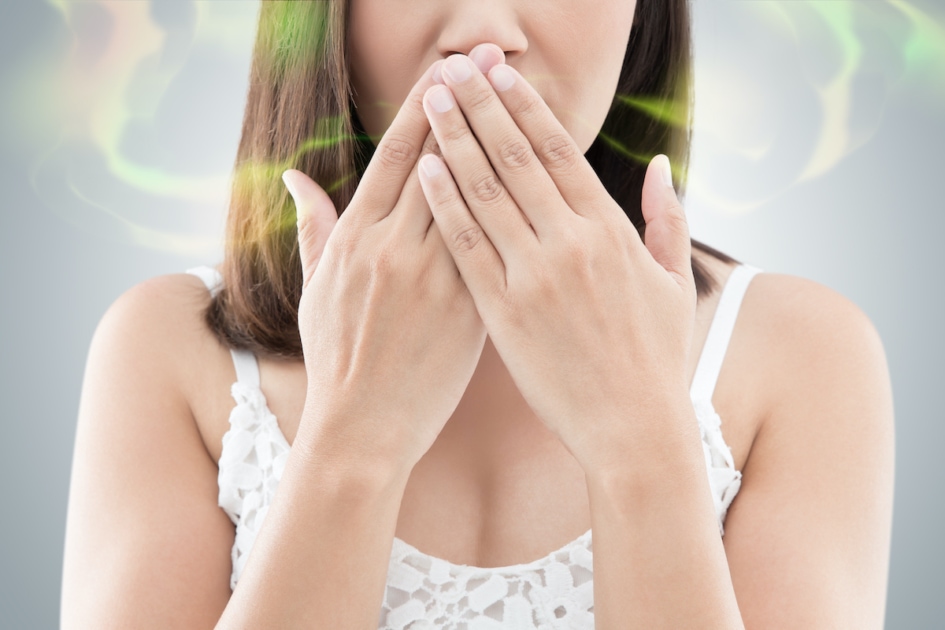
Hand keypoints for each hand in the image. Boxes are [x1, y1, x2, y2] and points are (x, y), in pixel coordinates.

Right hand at [284, 60, 486, 474]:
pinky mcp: (471, 311)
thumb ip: (311, 226)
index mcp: (356, 239)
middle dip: (471, 105)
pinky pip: (501, 250)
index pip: (398, 156)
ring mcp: (436, 280)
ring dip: (503, 145)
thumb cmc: (336, 358)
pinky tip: (543, 179)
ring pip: (478, 198)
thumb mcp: (312, 288)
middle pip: (443, 162)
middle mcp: (396, 250)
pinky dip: (520, 212)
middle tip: (493, 58)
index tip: (448, 68)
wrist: (363, 430)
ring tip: (525, 102)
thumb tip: (294, 176)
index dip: (425, 107)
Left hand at [416, 55, 697, 472]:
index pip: (560, 152)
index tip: (500, 73)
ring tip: (431, 101)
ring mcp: (534, 277)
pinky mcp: (503, 313)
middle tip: (453, 68)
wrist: (632, 429)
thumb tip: (659, 165)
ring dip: (455, 141)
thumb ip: (667, 219)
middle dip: (482, 107)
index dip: (526, 107)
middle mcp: (570, 244)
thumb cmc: (656, 358)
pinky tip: (425, 171)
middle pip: (516, 159)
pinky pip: (468, 247)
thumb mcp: (673, 283)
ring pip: (486, 193)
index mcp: (610, 232)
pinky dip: (445, 204)